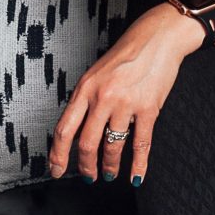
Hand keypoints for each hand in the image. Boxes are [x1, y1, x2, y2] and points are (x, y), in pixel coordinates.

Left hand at [47, 3, 202, 183]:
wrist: (158, 38)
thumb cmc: (127, 55)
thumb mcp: (96, 73)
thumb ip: (86, 100)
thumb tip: (77, 132)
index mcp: (85, 88)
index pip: (65, 129)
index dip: (58, 155)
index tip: (57, 170)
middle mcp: (103, 97)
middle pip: (87, 143)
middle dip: (86, 166)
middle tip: (89, 176)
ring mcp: (126, 104)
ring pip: (112, 147)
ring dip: (110, 166)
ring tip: (109, 174)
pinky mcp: (149, 108)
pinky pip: (141, 144)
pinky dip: (138, 164)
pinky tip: (136, 175)